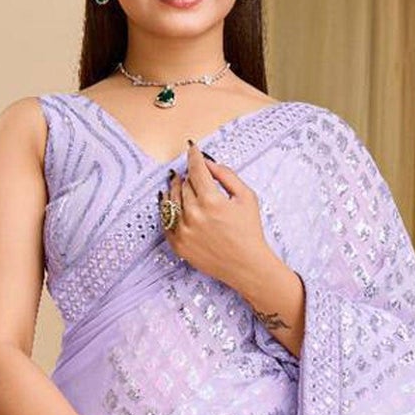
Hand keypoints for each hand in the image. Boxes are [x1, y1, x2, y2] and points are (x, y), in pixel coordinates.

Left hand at [160, 141, 270, 289]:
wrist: (246, 266)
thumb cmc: (249, 231)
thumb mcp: (246, 197)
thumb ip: (226, 175)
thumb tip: (208, 163)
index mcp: (211, 201)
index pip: (196, 169)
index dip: (194, 155)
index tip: (192, 147)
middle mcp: (193, 215)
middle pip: (183, 184)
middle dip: (188, 175)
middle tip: (191, 172)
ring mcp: (183, 231)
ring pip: (171, 199)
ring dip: (174, 188)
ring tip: (177, 182)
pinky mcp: (178, 244)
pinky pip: (166, 220)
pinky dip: (167, 208)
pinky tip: (169, 200)